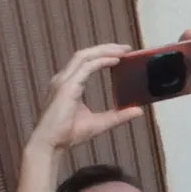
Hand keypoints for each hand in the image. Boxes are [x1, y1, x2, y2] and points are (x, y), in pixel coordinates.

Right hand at [29, 45, 145, 152]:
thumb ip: (118, 115)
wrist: (51, 144)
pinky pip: (86, 68)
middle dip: (106, 48)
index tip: (122, 53)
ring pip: (84, 56)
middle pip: (85, 54)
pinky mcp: (66, 87)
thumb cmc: (69, 133)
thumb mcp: (100, 122)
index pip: (86, 62)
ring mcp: (63, 81)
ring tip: (122, 50)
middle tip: (126, 48)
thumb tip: (139, 111)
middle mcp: (64, 79)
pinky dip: (101, 61)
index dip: (103, 54)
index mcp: (69, 84)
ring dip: (104, 50)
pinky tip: (115, 61)